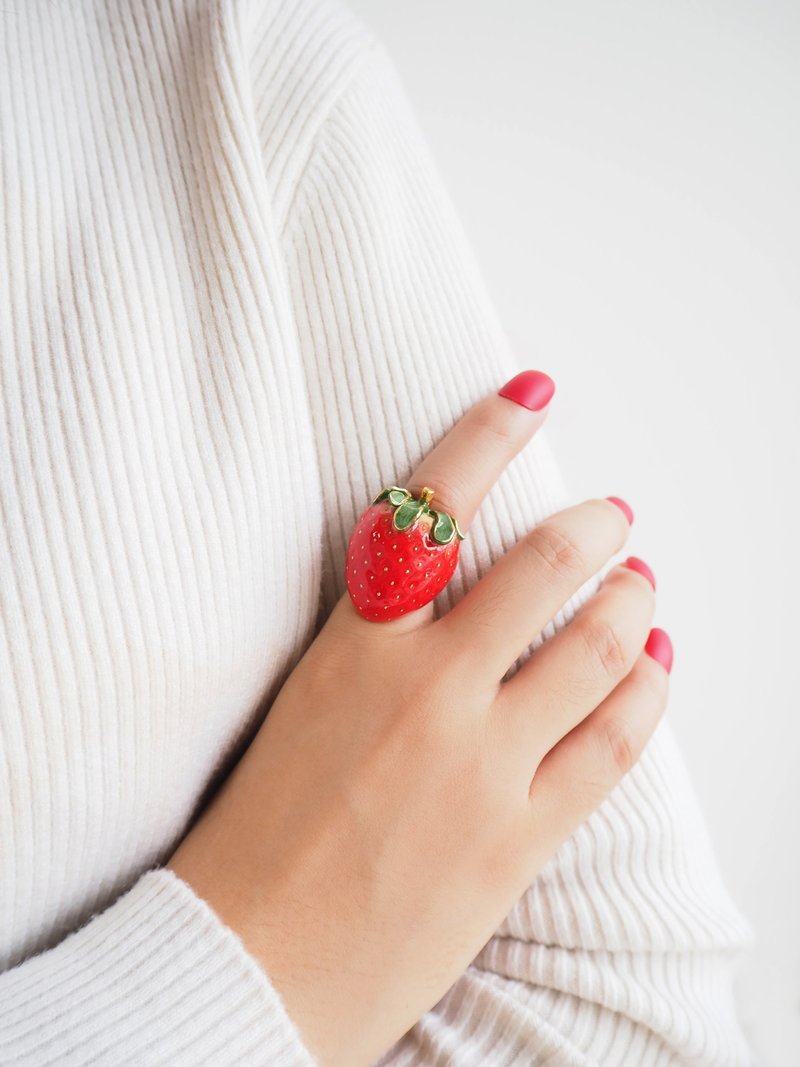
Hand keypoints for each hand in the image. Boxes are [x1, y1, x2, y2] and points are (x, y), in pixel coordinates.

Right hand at [167, 379, 668, 1065]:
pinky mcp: (519, 836)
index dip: (486, 436)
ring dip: (634, 601)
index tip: (530, 392)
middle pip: (544, 569)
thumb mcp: (304, 706)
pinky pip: (614, 744)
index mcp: (356, 650)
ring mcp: (481, 764)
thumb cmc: (263, 831)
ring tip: (644, 586)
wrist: (254, 960)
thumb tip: (448, 599)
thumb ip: (376, 647)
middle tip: (614, 517)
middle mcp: (427, 692)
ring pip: (597, 647)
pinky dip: (647, 692)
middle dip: (595, 528)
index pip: (431, 511)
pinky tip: (654, 668)